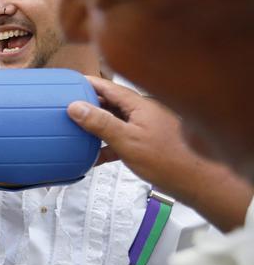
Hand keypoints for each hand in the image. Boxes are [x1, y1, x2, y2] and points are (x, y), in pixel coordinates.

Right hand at [69, 76, 251, 229]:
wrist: (197, 181)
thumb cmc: (169, 160)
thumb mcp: (127, 141)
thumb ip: (101, 123)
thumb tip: (76, 106)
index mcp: (139, 105)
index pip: (108, 87)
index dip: (87, 84)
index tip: (69, 83)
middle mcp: (143, 112)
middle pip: (110, 103)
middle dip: (88, 105)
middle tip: (66, 107)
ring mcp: (145, 128)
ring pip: (114, 122)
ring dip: (96, 126)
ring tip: (75, 131)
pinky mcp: (146, 144)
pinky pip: (120, 138)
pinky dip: (106, 144)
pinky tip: (94, 156)